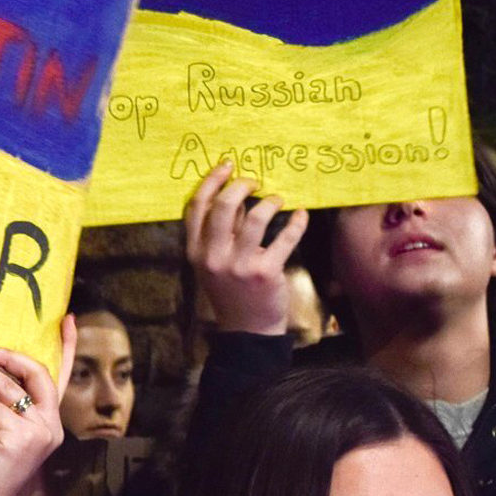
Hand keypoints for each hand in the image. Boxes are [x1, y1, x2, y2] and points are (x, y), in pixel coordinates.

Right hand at [184, 160, 308, 335]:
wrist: (247, 330)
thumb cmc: (231, 290)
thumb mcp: (214, 262)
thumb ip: (221, 231)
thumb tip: (236, 195)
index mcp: (196, 250)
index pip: (197, 207)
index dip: (211, 181)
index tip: (227, 166)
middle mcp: (213, 256)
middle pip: (223, 206)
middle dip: (241, 185)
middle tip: (255, 181)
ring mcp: (239, 265)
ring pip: (256, 218)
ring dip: (270, 202)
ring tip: (278, 199)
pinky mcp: (265, 273)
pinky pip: (284, 238)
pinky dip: (296, 223)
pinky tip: (300, 216)